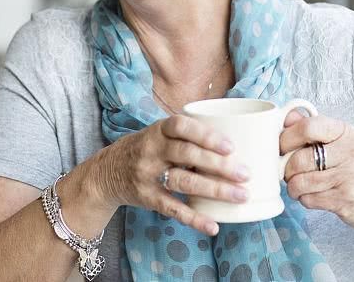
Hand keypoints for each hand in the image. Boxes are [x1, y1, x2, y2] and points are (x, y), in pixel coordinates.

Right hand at [91, 115, 250, 235]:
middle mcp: (151, 150)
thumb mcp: (160, 133)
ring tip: (241, 196)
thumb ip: (188, 135)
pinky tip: (213, 226)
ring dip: (215, 190)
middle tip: (245, 173)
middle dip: (219, 165)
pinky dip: (194, 218)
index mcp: (158, 130)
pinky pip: (173, 208)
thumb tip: (235, 142)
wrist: (107, 171)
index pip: (182, 127)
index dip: (206, 135)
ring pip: (184, 181)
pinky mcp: (147, 197)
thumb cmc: (147, 149)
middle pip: (187, 155)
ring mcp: (148, 174)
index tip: (230, 146)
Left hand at [280, 111, 353, 234]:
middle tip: (289, 172)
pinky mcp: (345, 200)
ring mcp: (349, 177)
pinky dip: (303, 199)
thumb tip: (285, 116)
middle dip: (286, 169)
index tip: (280, 147)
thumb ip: (311, 127)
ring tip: (299, 185)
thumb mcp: (336, 141)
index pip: (307, 127)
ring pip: (300, 182)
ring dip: (293, 187)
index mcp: (344, 131)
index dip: (286, 138)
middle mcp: (349, 151)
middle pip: (299, 159)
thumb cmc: (351, 166)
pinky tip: (312, 195)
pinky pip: (308, 199)